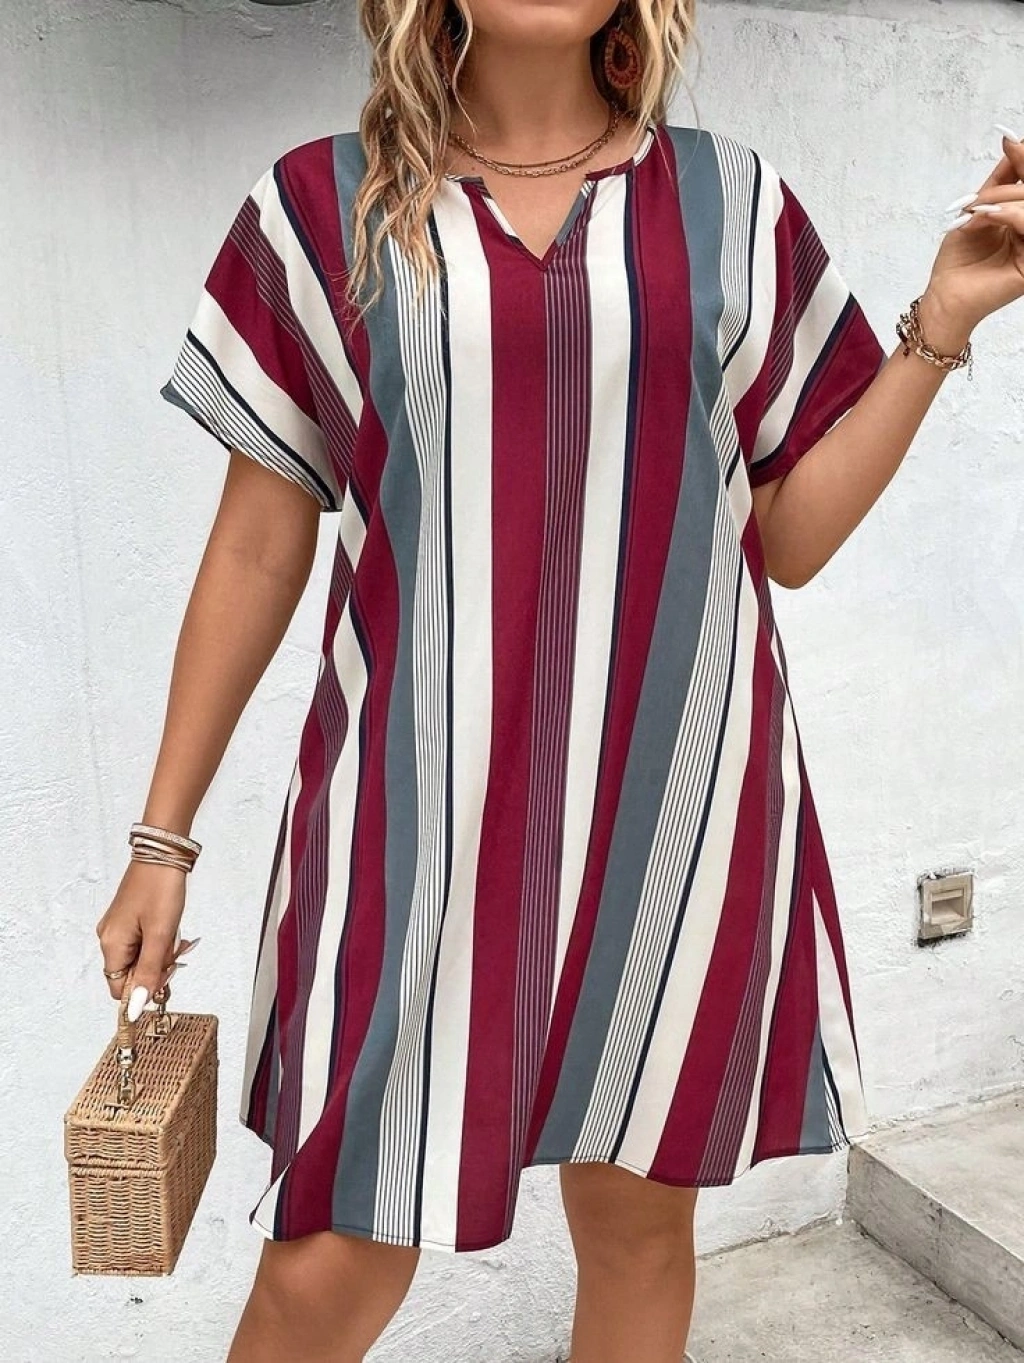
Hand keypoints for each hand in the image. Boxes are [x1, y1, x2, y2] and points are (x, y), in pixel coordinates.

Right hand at [95, 859, 197, 1017]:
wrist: (164, 852)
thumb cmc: (161, 890)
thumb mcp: (160, 936)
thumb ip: (150, 972)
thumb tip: (136, 1007)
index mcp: (111, 945)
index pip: (120, 989)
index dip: (144, 989)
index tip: (167, 976)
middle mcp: (108, 938)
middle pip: (131, 973)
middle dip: (157, 967)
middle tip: (175, 950)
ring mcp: (118, 927)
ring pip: (140, 957)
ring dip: (160, 952)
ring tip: (175, 934)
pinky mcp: (129, 917)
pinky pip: (143, 941)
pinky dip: (158, 940)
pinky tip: (170, 927)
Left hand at [925, 131, 1023, 333]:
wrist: (945, 297)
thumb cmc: (958, 262)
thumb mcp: (977, 212)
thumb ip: (999, 183)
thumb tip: (1012, 143)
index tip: (1010, 141)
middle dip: (1008, 187)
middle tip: (981, 198)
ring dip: (1007, 201)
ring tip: (981, 211)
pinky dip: (1012, 215)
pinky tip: (990, 215)